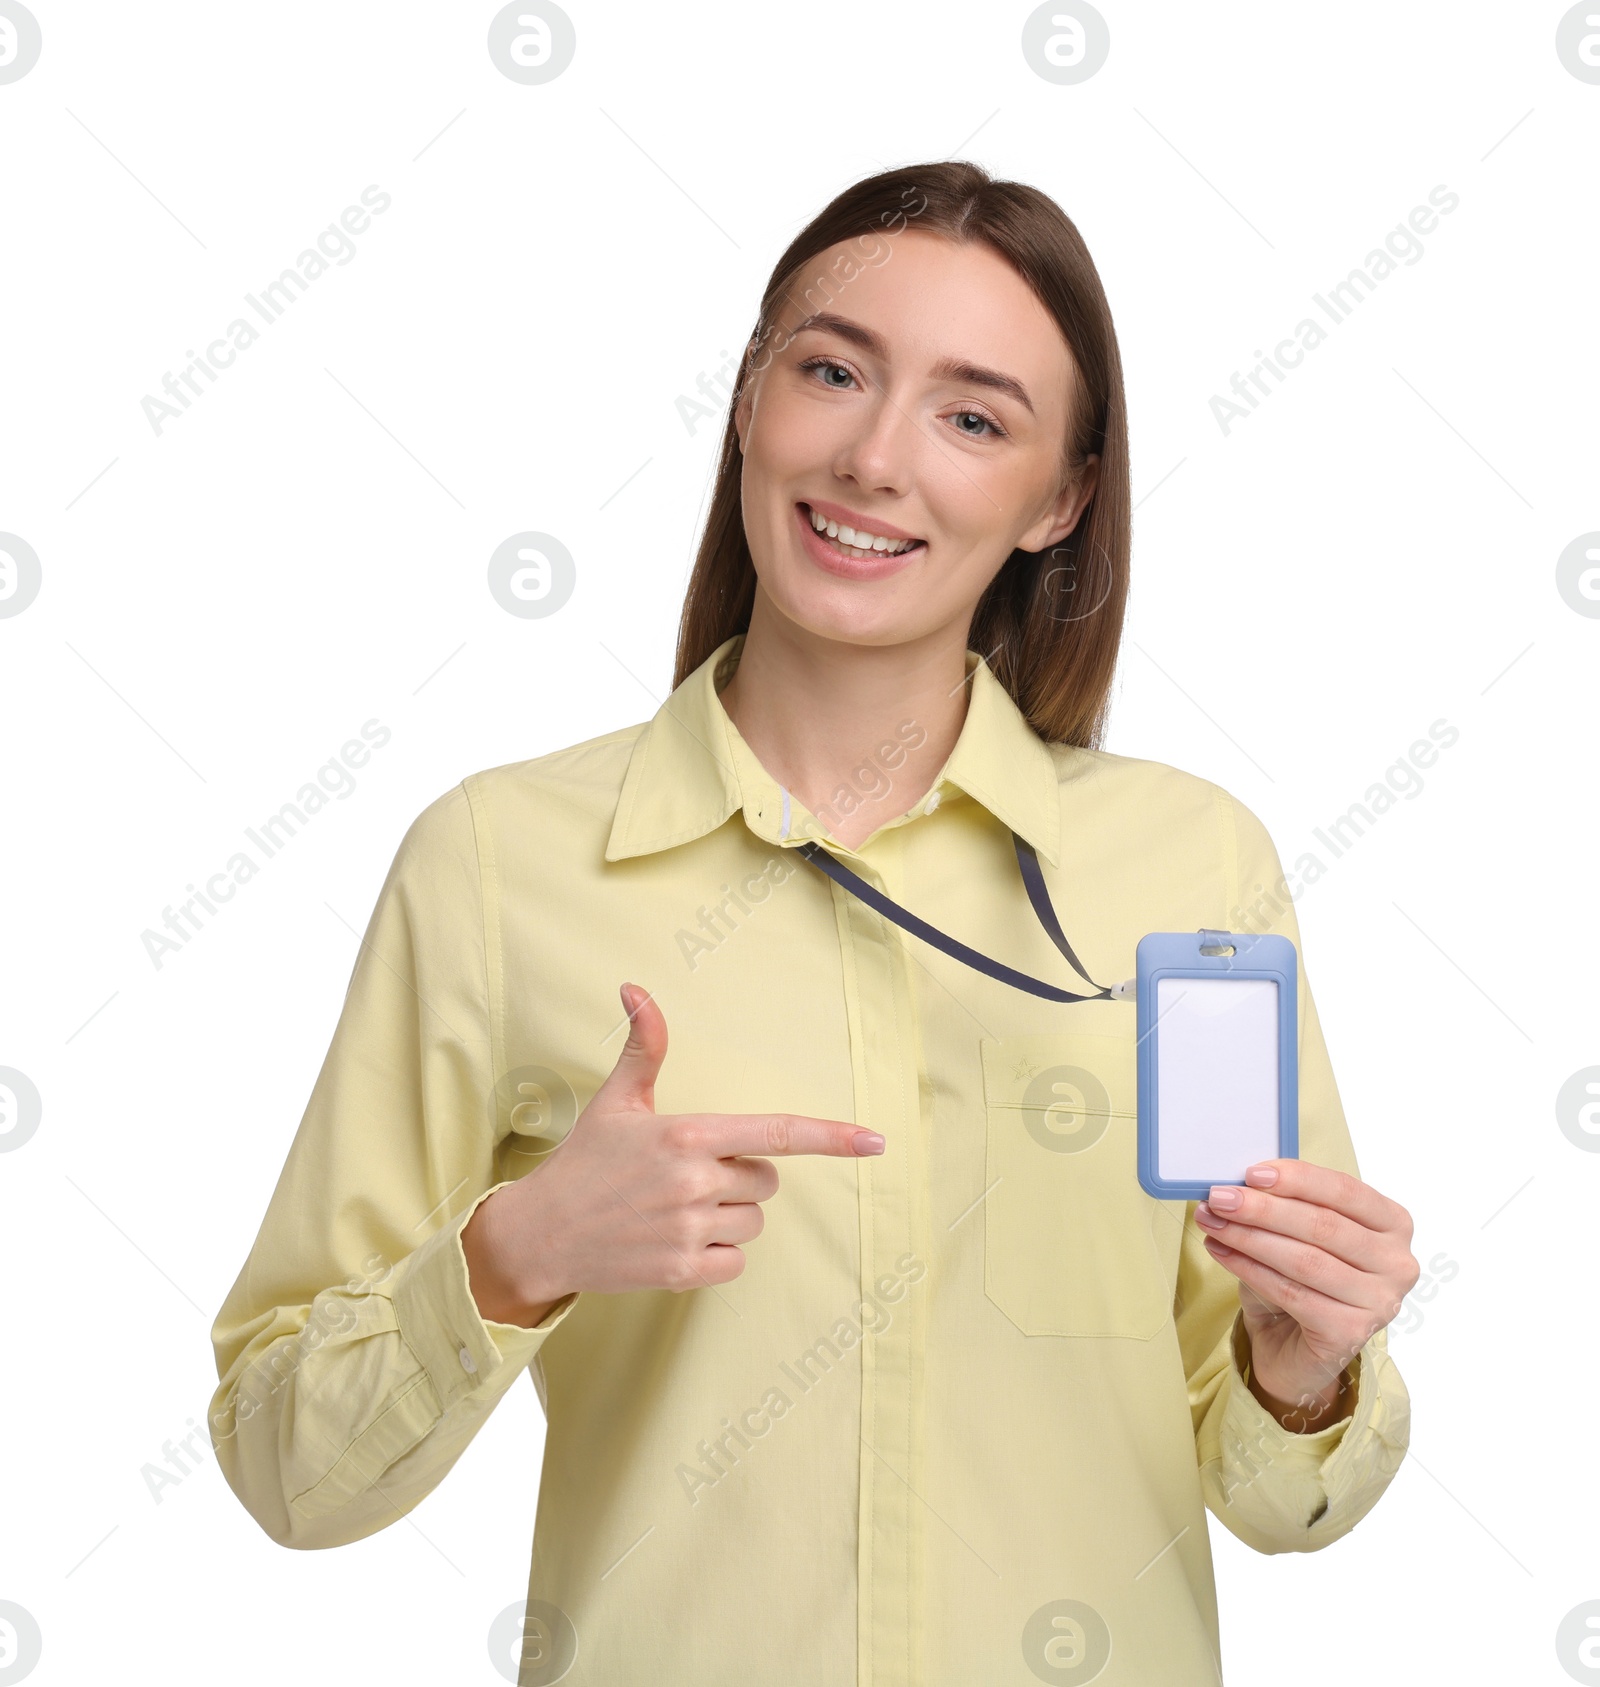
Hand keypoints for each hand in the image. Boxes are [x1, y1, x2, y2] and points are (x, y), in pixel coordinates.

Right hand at [461, 983, 883, 1326]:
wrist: (538, 1234)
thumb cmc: (584, 1162)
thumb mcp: (617, 1101)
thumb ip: (645, 1047)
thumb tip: (636, 987)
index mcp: (688, 1134)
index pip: (776, 1133)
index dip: (832, 1136)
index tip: (876, 1142)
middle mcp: (695, 1181)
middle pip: (767, 1180)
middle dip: (741, 1178)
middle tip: (689, 1178)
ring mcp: (690, 1229)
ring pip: (753, 1222)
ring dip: (728, 1218)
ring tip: (675, 1211)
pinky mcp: (682, 1272)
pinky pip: (736, 1263)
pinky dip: (717, 1257)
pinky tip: (677, 1243)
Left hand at [1194, 1159, 1418, 1431]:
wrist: (1297, 1347)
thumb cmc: (1302, 1278)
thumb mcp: (1298, 1233)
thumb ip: (1285, 1205)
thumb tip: (1239, 1184)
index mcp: (1393, 1224)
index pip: (1345, 1191)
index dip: (1297, 1179)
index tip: (1251, 1173)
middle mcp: (1397, 1263)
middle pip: (1322, 1225)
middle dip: (1263, 1209)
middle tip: (1220, 1198)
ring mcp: (1379, 1301)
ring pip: (1305, 1260)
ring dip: (1249, 1237)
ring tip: (1212, 1222)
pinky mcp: (1351, 1333)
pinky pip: (1292, 1293)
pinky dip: (1250, 1269)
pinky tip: (1222, 1252)